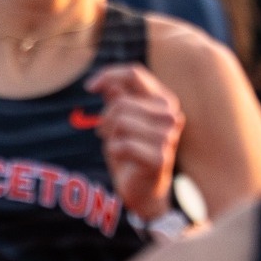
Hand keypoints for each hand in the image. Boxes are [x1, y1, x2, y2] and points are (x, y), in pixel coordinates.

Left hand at [85, 65, 183, 219]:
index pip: (134, 73)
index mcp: (163, 99)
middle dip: (106, 118)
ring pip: (121, 122)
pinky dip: (113, 151)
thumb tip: (108, 84)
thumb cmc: (130, 149)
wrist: (142, 187)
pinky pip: (121, 145)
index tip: (89, 88)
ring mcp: (169, 136)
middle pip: (121, 102)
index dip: (108, 75)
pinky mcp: (160, 158)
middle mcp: (171, 114)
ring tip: (117, 144)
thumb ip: (117, 98)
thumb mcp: (120, 119)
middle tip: (106, 131)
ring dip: (110, 135)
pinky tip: (122, 157)